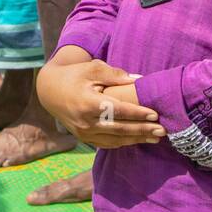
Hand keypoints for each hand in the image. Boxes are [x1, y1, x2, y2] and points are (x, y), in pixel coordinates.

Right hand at [36, 57, 164, 148]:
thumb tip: (139, 80)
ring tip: (156, 138)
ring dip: (136, 139)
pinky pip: (107, 144)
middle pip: (119, 129)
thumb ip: (115, 74)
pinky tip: (138, 140)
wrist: (49, 91)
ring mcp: (84, 133)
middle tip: (162, 130)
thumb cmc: (74, 75)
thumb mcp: (93, 68)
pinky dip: (124, 142)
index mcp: (88, 103)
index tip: (155, 114)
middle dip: (142, 130)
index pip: (118, 111)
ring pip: (115, 140)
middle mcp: (85, 122)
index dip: (138, 114)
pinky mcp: (83, 138)